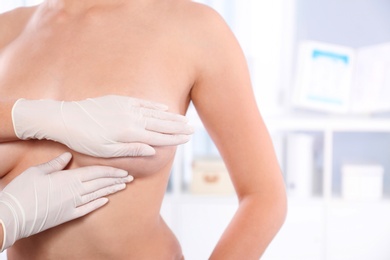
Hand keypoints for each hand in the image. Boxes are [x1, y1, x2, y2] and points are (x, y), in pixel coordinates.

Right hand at [0, 152, 131, 250]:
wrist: (13, 217)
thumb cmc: (22, 191)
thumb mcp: (37, 172)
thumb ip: (55, 164)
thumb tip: (68, 156)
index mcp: (69, 179)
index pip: (97, 172)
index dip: (112, 171)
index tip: (124, 170)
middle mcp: (75, 192)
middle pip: (100, 183)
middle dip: (116, 179)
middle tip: (130, 177)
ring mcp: (72, 205)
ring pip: (97, 195)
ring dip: (111, 190)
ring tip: (123, 186)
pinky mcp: (67, 216)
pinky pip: (87, 209)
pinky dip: (97, 204)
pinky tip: (106, 200)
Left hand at [12, 95, 193, 156]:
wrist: (66, 118)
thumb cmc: (85, 139)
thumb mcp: (106, 151)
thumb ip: (132, 149)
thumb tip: (152, 149)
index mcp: (130, 133)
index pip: (158, 136)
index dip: (174, 138)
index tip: (187, 139)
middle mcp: (132, 118)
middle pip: (161, 123)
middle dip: (178, 127)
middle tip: (193, 129)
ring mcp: (127, 107)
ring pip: (155, 113)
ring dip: (171, 117)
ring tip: (184, 119)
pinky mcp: (121, 100)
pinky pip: (143, 103)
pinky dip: (155, 106)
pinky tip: (164, 108)